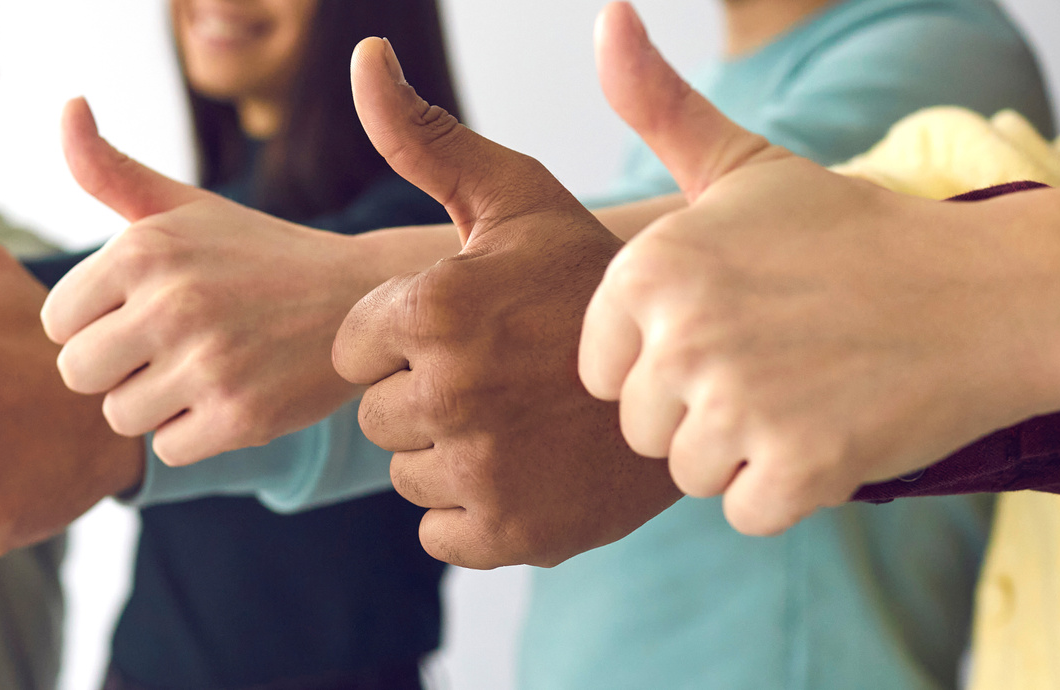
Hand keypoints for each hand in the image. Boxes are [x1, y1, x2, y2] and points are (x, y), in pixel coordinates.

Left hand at [42, 99, 418, 464]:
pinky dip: (193, 434)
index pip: (57, 321)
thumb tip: (67, 106)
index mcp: (144, 248)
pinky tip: (228, 396)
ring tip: (199, 371)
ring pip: (119, 416)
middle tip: (165, 349)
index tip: (139, 311)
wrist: (359, 298)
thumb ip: (110, 170)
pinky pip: (168, 449)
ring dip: (152, 404)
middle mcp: (172, 302)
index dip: (93, 323)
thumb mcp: (183, 207)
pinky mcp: (241, 416)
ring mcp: (208, 363)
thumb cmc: (254, 255)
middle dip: (113, 368)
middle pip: (78, 373)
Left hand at [331, 37, 679, 569]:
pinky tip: (533, 470)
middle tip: (506, 374)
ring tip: (524, 419)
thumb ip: (425, 136)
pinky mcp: (512, 536)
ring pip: (408, 476)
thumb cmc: (590, 281)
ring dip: (453, 455)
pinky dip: (478, 512)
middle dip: (428, 397)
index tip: (473, 326)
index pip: (355, 351)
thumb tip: (363, 58)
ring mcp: (484, 471)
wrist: (704, 376)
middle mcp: (453, 393)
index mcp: (437, 308)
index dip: (407, 338)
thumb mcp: (516, 197)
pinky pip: (441, 532)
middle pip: (378, 417)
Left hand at [579, 2, 1059, 534]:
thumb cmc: (859, 234)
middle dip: (705, 413)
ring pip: (690, 474)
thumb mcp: (748, 164)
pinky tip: (836, 430)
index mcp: (648, 267)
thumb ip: (660, 106)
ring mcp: (737, 403)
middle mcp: (678, 334)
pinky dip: (793, 490)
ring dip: (748, 453)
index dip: (668, 360)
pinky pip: (748, 513)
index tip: (735, 326)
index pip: (604, 369)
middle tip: (784, 361)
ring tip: (810, 390)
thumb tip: (606, 18)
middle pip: (644, 429)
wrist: (995, 294)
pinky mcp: (797, 465)